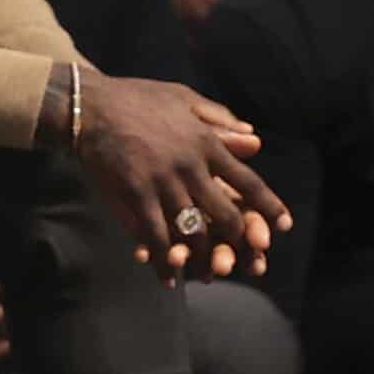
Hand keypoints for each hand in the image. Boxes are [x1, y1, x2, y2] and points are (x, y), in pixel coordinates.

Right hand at [78, 74, 289, 281]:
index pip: (247, 181)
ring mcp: (164, 182)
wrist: (90, 105)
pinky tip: (167, 275)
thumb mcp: (184, 98)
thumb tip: (254, 140)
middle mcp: (191, 165)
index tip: (283, 227)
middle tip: (240, 258)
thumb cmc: (136, 98)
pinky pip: (156, 236)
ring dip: (201, 257)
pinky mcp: (136, 195)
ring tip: (206, 273)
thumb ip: (220, 120)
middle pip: (225, 214)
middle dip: (236, 241)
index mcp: (206, 142)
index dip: (268, 206)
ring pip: (193, 231)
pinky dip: (163, 260)